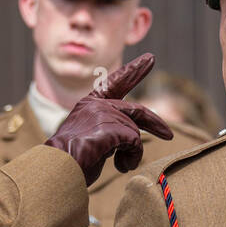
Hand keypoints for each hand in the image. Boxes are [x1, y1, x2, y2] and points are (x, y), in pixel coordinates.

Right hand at [44, 53, 173, 185]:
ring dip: (132, 152)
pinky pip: (135, 141)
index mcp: (89, 103)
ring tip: (122, 165)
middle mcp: (96, 104)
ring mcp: (103, 113)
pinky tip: (122, 167)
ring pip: (134, 130)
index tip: (149, 59)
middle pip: (136, 110)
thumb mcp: (90, 138)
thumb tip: (130, 138)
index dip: (134, 71)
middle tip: (168, 134)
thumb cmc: (71, 159)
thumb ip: (108, 131)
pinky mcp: (111, 126)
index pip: (115, 83)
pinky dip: (132, 157)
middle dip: (154, 122)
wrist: (57, 167)